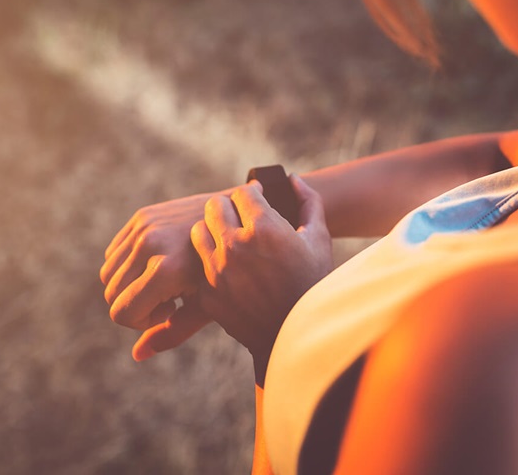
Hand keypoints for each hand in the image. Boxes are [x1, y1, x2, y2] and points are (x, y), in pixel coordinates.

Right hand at [101, 190, 232, 358]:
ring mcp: (143, 226)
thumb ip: (172, 332)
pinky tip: (161, 261)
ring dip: (129, 284)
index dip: (142, 321)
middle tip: (170, 296)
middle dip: (136, 304)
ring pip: (108, 273)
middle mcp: (149, 244)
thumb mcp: (206, 304)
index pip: (122, 312)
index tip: (171, 308)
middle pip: (112, 294)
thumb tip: (137, 355)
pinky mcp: (142, 215)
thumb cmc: (230, 271)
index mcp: (165, 270)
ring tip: (165, 279)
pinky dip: (127, 265)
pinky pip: (114, 252)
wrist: (240, 219)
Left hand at [190, 175, 331, 374]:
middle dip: (228, 206)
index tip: (257, 200)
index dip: (252, 193)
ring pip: (198, 232)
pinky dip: (211, 262)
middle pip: (213, 206)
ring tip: (229, 238)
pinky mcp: (208, 294)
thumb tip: (293, 180)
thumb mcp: (319, 239)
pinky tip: (228, 268)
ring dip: (213, 230)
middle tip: (239, 215)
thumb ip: (309, 202)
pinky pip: (199, 266)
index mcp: (264, 229)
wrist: (297, 337)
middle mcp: (235, 247)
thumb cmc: (313, 285)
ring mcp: (217, 272)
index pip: (243, 192)